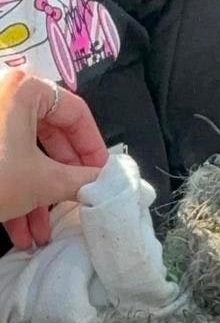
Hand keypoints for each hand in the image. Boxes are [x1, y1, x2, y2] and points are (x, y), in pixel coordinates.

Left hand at [0, 70, 107, 248]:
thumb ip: (83, 180)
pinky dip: (15, 196)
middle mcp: (5, 95)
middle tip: (75, 204)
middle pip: (51, 137)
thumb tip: (106, 182)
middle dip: (62, 182)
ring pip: (26, 156)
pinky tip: (20, 231)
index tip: (102, 177)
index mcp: (26, 90)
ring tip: (41, 232)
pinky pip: (5, 164)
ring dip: (38, 198)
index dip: (94, 149)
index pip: (77, 114)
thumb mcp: (44, 182)